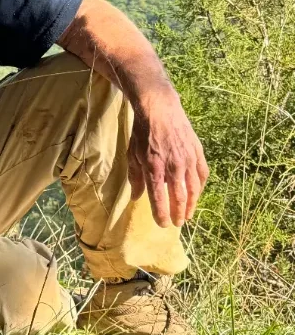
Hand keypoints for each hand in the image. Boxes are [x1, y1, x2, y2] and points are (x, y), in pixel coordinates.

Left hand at [127, 91, 208, 227]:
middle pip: (179, 196)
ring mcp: (188, 159)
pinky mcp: (197, 152)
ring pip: (194, 188)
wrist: (159, 110)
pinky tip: (197, 193)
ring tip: (187, 214)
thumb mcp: (132, 155)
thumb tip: (136, 198)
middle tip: (177, 223)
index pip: (159, 198)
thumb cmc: (142, 133)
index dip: (161, 213)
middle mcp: (173, 166)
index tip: (162, 224)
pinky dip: (200, 187)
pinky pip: (202, 174)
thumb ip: (135, 178)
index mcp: (154, 167)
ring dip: (191, 204)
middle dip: (178, 213)